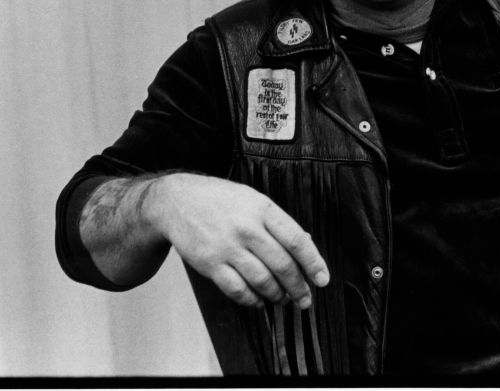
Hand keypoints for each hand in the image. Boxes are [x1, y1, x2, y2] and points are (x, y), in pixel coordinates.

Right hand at [149, 174, 329, 308]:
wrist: (176, 201)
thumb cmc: (219, 200)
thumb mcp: (252, 199)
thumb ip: (277, 222)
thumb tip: (306, 243)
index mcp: (262, 209)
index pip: (297, 240)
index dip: (314, 263)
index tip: (322, 279)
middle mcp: (247, 228)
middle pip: (283, 265)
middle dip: (298, 287)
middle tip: (304, 299)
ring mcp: (228, 247)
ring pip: (263, 281)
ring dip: (277, 296)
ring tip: (282, 299)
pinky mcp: (210, 264)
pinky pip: (238, 290)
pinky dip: (252, 300)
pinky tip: (258, 300)